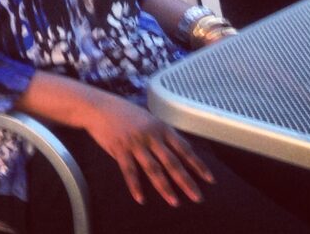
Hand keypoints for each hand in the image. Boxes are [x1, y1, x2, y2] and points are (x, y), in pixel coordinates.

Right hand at [84, 94, 213, 206]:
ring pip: (153, 168)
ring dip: (165, 187)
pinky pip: (129, 171)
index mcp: (161, 127)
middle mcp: (151, 134)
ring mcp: (135, 142)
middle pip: (172, 161)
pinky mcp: (120, 148)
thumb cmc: (125, 114)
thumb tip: (179, 150)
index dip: (197, 164)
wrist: (100, 107)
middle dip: (186, 181)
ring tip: (174, 202)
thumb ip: (162, 134)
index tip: (209, 179)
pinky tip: (141, 199)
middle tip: (197, 197)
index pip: (184, 148)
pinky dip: (135, 186)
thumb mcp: (148, 119)